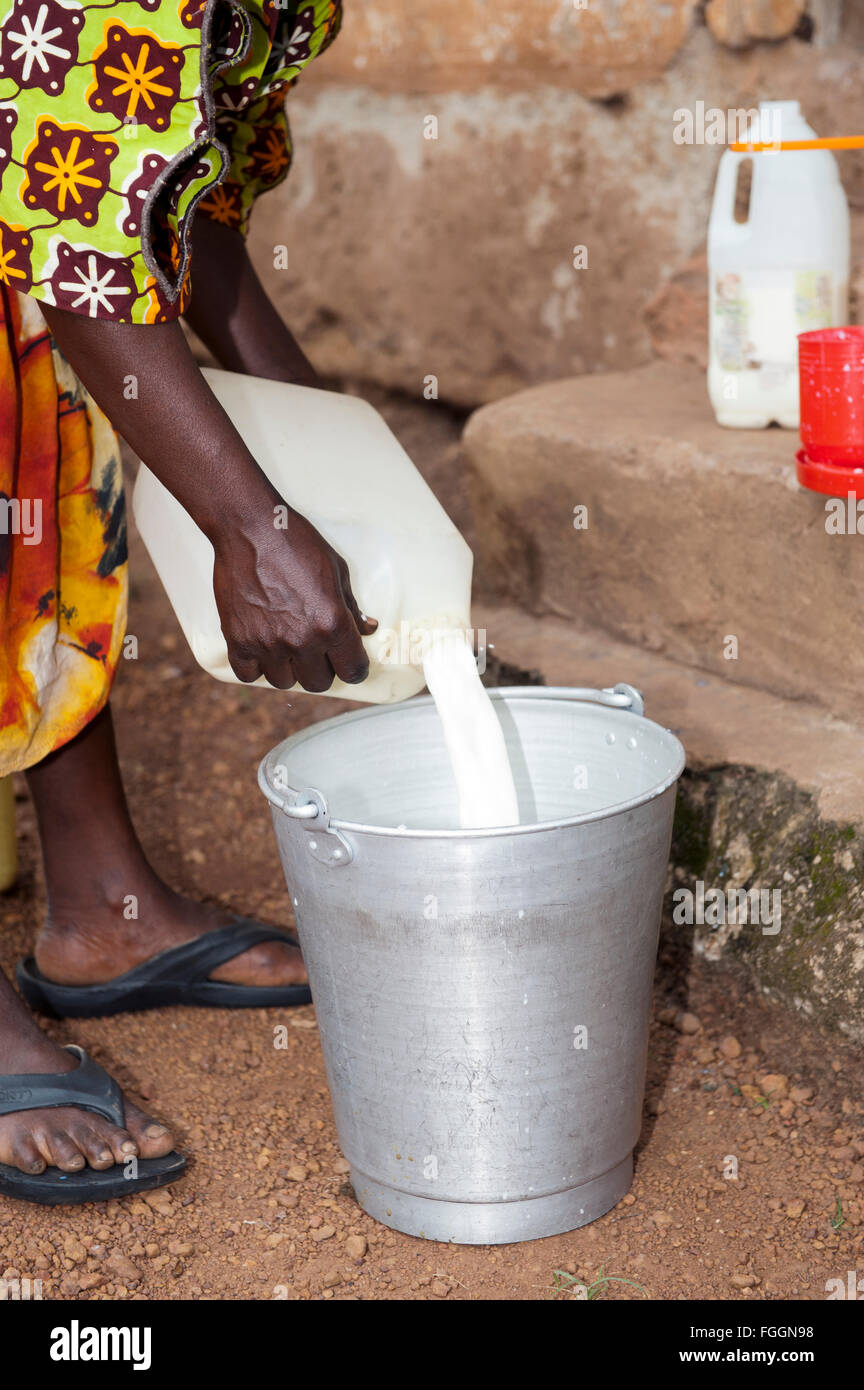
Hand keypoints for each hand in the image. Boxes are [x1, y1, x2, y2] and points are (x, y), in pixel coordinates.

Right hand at [211, 502, 376, 691]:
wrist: (250, 528)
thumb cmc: (297, 545)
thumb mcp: (337, 572)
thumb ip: (352, 607)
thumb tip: (367, 629)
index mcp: (333, 624)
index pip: (354, 671)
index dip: (353, 667)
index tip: (346, 661)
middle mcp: (302, 640)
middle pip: (319, 683)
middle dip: (321, 668)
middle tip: (313, 647)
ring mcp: (268, 644)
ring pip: (284, 682)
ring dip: (288, 668)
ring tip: (284, 643)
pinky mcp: (238, 641)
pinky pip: (249, 675)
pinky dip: (255, 666)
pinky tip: (261, 646)